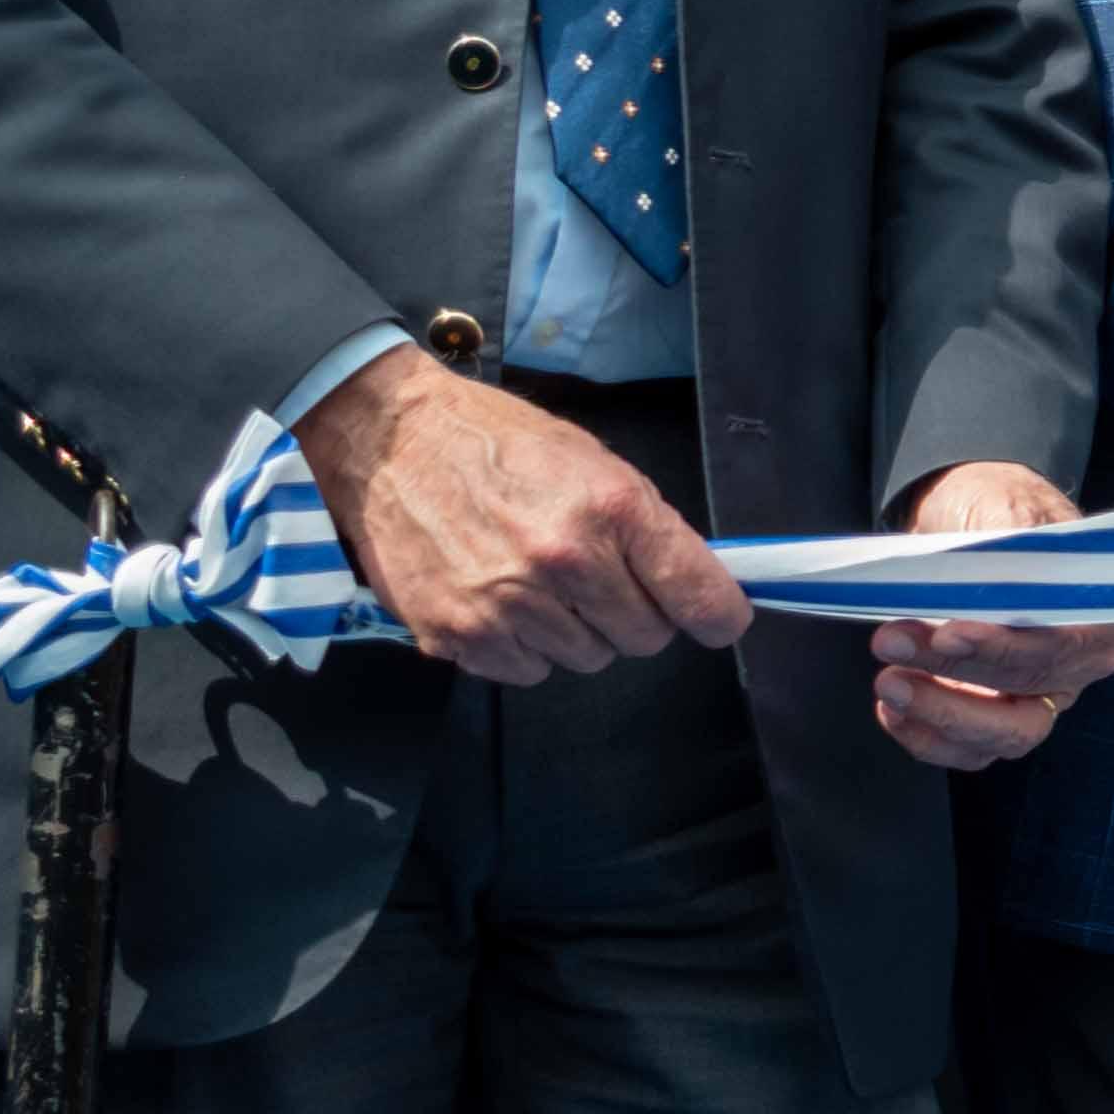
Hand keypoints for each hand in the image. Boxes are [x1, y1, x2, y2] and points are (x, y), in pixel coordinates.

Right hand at [295, 343, 752, 684]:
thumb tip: (697, 588)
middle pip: (644, 638)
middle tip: (601, 579)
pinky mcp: (455, 634)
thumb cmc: (500, 444)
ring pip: (586, 660)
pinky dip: (523, 648)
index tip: (720, 620)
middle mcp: (562, 562)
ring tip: (540, 582)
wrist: (392, 441)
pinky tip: (502, 601)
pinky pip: (526, 672)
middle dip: (634, 614)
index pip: (695, 594)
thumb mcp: (595, 463)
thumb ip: (648, 529)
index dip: (717, 614)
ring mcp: (506, 605)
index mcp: (610, 510)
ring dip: (576, 631)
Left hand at [869, 460, 1113, 768]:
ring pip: (1005, 734)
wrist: (970, 521)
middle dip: (954, 672)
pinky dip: (927, 736)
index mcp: (1104, 607)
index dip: (1008, 647)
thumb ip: (1006, 541)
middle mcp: (1083, 661)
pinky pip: (971, 750)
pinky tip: (893, 707)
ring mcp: (1043, 694)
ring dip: (940, 713)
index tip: (949, 633)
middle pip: (1029, 688)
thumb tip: (991, 569)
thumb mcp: (1005, 504)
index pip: (1066, 642)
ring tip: (888, 682)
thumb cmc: (997, 508)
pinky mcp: (1000, 718)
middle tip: (890, 641)